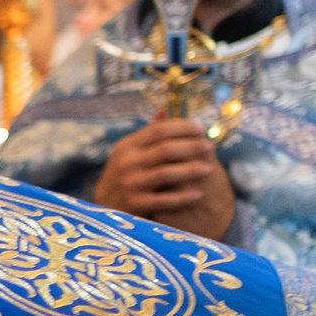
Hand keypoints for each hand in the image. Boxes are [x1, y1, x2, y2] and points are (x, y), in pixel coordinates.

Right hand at [91, 117, 235, 240]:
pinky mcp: (134, 204)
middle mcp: (126, 162)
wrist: (104, 204)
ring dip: (191, 170)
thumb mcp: (129, 151)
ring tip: (210, 168)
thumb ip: (148, 134)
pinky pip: (164, 200)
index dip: (183, 128)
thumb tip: (164, 111)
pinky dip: (183, 197)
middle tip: (211, 147)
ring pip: (166, 173)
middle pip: (165, 150)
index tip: (203, 129)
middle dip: (192, 147)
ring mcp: (130, 184)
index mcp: (127, 146)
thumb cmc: (125, 173)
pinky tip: (199, 194)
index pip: (158, 130)